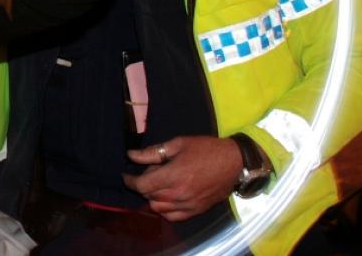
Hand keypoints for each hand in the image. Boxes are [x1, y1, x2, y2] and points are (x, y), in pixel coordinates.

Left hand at [123, 136, 242, 221]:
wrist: (234, 163)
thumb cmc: (206, 149)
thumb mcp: (178, 144)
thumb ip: (153, 152)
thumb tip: (131, 155)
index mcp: (173, 175)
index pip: (142, 186)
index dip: (130, 181)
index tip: (126, 175)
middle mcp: (179, 194)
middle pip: (148, 196)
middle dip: (144, 184)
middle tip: (152, 171)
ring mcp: (188, 205)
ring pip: (158, 207)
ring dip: (153, 196)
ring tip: (161, 183)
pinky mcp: (195, 210)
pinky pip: (172, 216)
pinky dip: (164, 208)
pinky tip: (168, 196)